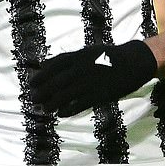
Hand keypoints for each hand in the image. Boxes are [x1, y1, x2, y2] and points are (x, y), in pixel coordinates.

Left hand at [28, 40, 156, 115]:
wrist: (134, 61)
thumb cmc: (108, 56)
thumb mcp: (87, 51)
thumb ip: (67, 58)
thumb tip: (44, 64)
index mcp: (78, 56)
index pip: (54, 66)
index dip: (41, 76)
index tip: (31, 84)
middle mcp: (82, 68)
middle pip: (57, 82)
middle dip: (43, 92)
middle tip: (33, 99)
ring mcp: (91, 82)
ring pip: (66, 95)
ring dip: (52, 103)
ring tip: (44, 109)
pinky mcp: (100, 94)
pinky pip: (80, 104)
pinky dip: (69, 110)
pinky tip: (61, 114)